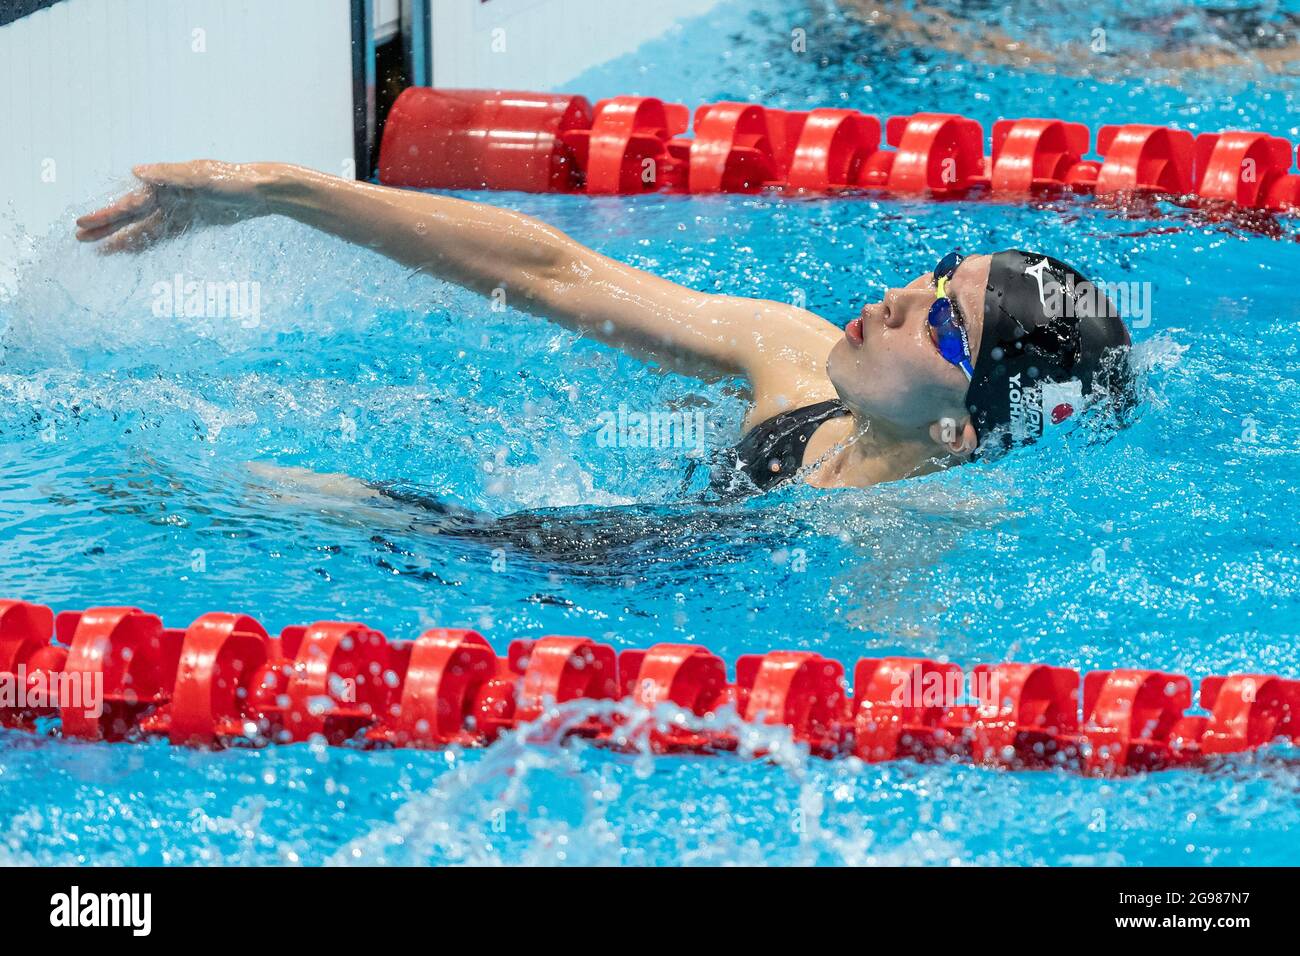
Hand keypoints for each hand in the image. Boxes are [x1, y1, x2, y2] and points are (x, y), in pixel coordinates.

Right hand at [75, 160, 272, 252]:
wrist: (260, 192)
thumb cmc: (232, 180)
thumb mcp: (202, 176)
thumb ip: (170, 175)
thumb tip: (136, 171)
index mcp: (165, 184)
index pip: (130, 203)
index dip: (107, 214)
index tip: (83, 222)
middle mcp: (167, 196)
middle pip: (131, 216)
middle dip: (106, 227)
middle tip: (80, 237)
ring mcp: (179, 210)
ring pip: (144, 228)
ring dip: (123, 238)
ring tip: (101, 250)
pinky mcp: (192, 222)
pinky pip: (164, 235)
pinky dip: (147, 243)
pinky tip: (132, 250)